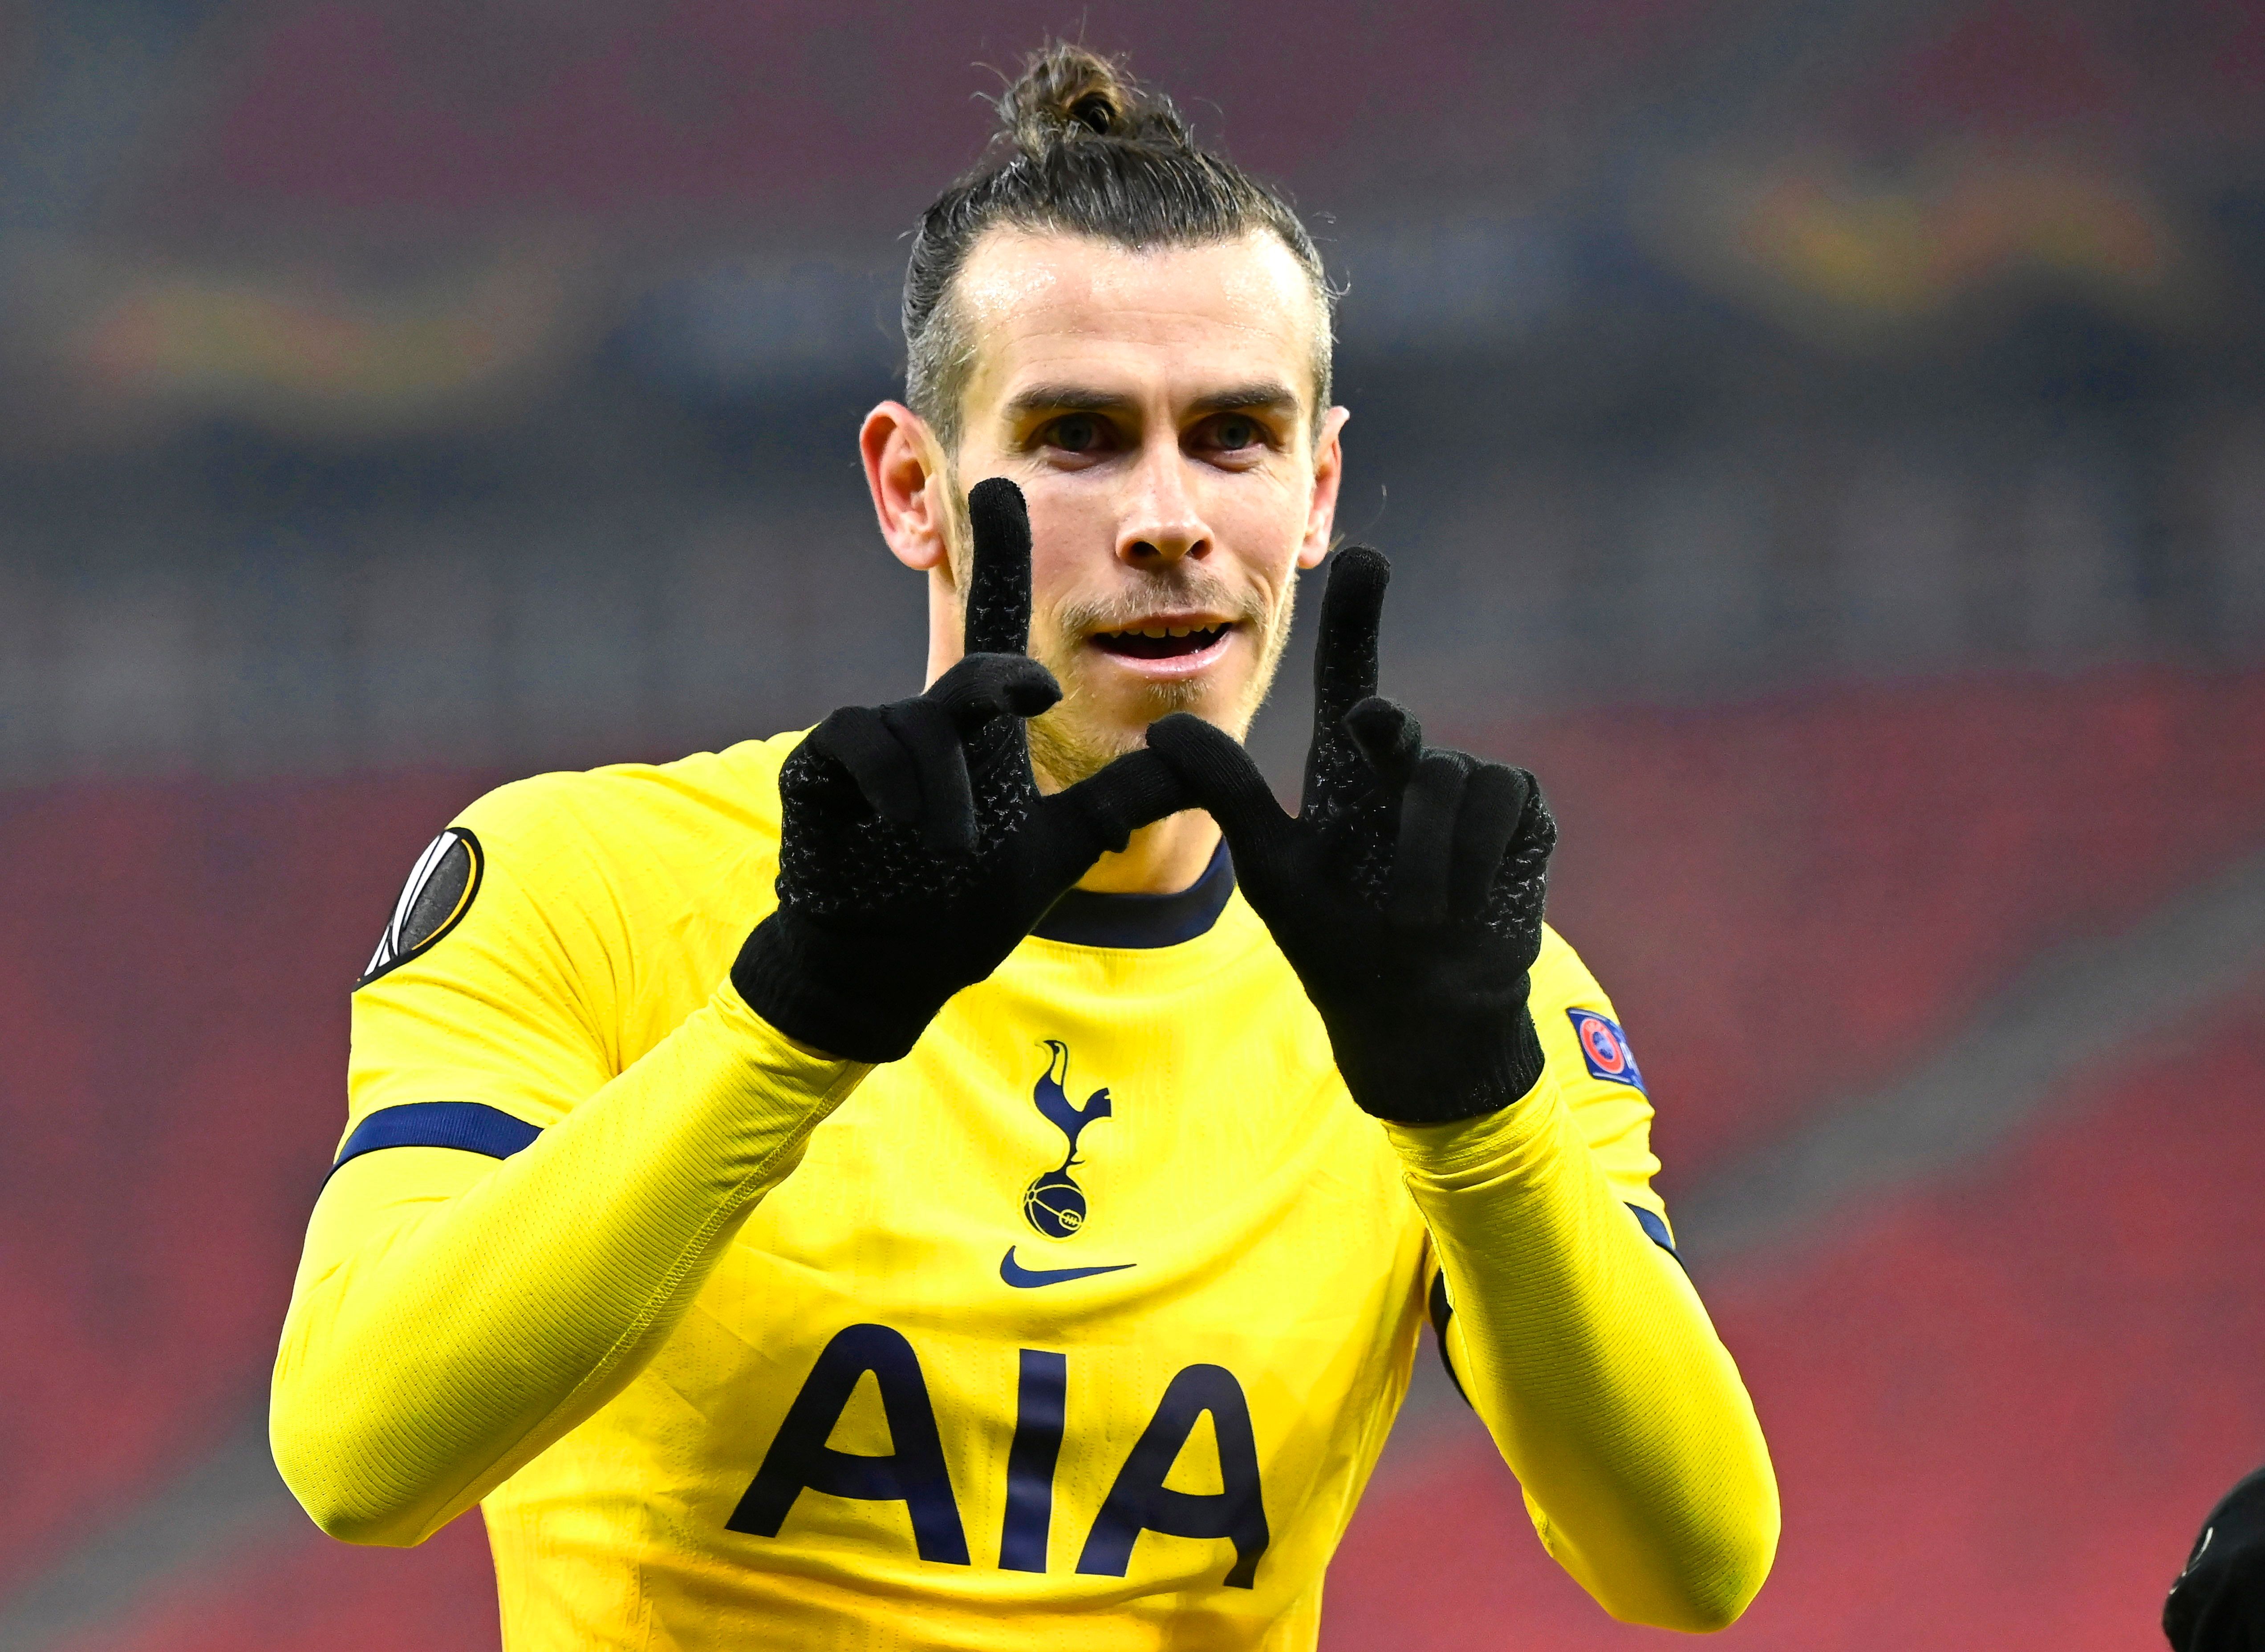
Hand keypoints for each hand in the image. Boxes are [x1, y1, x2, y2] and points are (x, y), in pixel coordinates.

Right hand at [733, 479, 1185, 1061]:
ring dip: (945, 787)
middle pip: (967, 672)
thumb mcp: (1065, 844)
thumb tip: (1204, 754)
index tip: (1005, 485)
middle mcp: (928, 720)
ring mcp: (871, 742)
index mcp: (980, 727)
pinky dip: (889, 779)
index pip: (995, 625)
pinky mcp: (819, 770)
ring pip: (917, 721)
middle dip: (992, 683)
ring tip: (956, 848)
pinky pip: (855, 742)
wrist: (893, 964)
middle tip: (1030, 694)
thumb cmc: (967, 898)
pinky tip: (904, 819)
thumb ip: (1129, 796)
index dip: (1000, 558)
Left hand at [1145, 546, 1554, 1123]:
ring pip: (1446, 782)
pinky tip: (1466, 903)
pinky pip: (1502, 807)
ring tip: (1412, 915)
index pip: (1348, 677)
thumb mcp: (1276, 871)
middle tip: (1370, 734)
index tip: (1364, 557)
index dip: (1354, 619)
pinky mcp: (1523, 813)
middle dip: (1383, 736)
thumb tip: (1162, 733)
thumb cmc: (1341, 943)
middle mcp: (1407, 765)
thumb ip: (1228, 796)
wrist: (1417, 1013)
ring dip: (1421, 862)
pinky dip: (1475, 865)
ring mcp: (1470, 786)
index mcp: (1346, 771)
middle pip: (1391, 724)